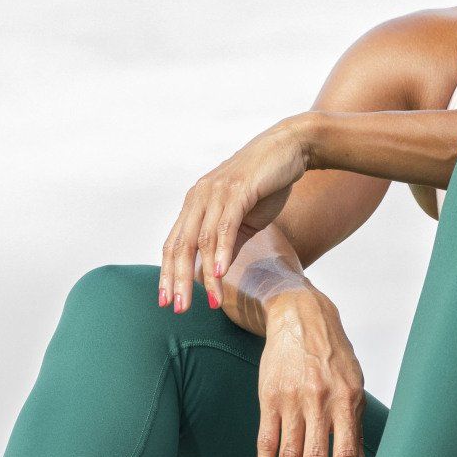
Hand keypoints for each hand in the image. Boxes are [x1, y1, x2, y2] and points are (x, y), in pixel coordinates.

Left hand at [159, 116, 310, 313]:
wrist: (290, 148)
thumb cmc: (266, 184)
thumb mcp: (243, 218)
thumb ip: (228, 242)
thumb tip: (215, 271)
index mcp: (195, 204)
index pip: (173, 244)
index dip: (167, 273)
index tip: (165, 300)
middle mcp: (199, 198)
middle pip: (180, 245)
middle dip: (176, 279)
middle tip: (177, 308)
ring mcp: (216, 192)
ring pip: (201, 240)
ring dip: (204, 274)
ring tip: (209, 301)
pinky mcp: (237, 190)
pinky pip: (225, 225)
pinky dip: (221, 250)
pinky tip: (220, 272)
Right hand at [255, 286, 371, 456]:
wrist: (300, 317)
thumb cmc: (333, 356)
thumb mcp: (354, 389)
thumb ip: (355, 432)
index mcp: (347, 401)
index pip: (344, 454)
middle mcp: (320, 401)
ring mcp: (292, 399)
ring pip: (288, 454)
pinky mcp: (269, 396)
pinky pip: (265, 438)